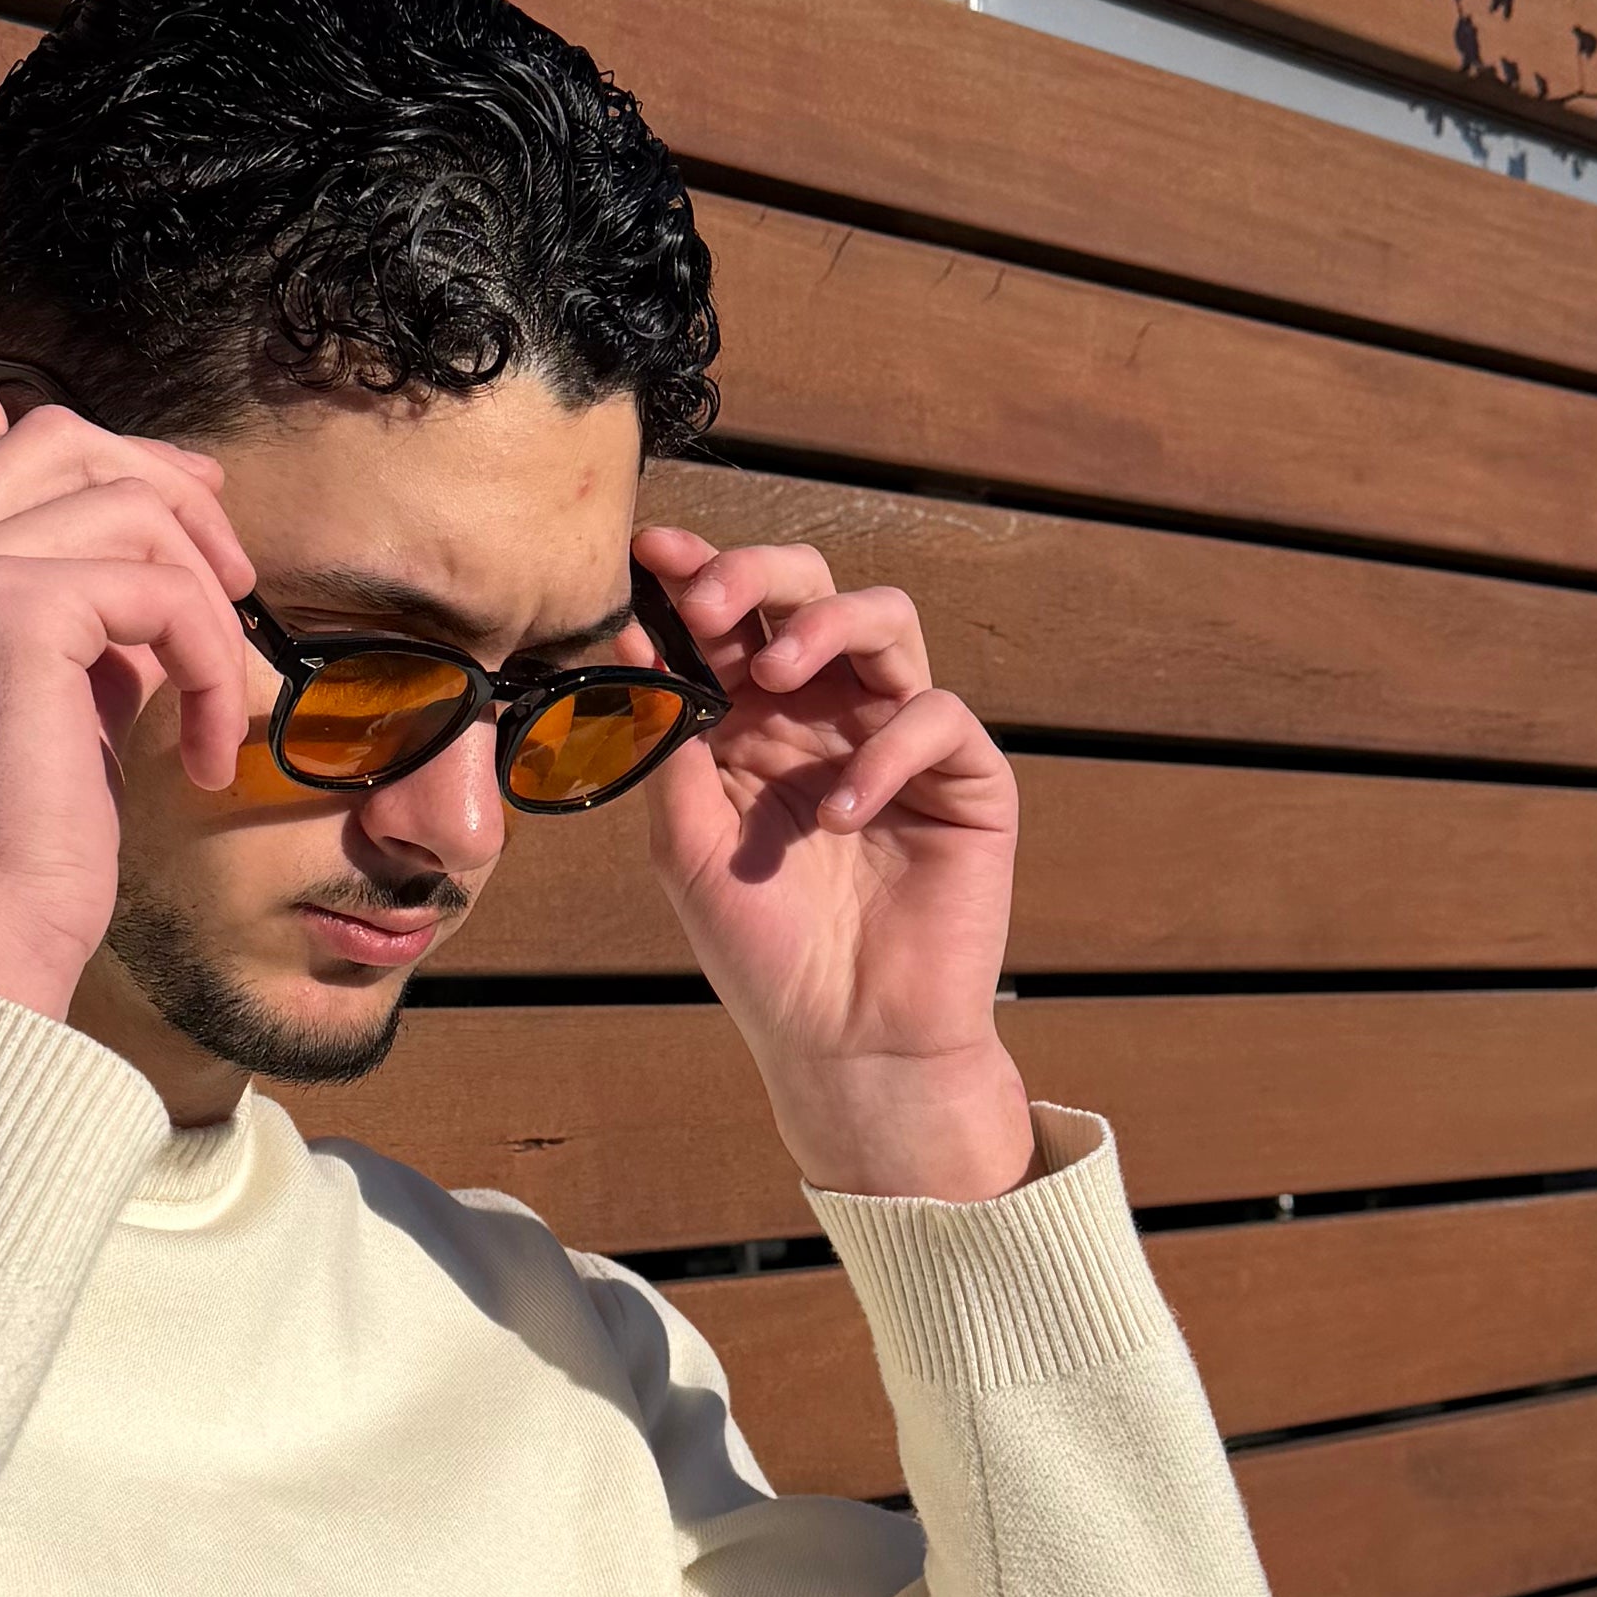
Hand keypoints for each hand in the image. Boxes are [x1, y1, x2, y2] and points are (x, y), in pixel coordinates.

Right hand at [0, 391, 257, 1023]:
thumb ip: (83, 618)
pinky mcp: (4, 610)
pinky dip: (204, 658)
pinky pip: (158, 587)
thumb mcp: (47, 701)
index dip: (125, 467)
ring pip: (126, 507)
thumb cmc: (13, 853)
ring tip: (209, 707)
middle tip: (235, 588)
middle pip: (62, 439)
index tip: (203, 515)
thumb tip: (172, 557)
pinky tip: (199, 752)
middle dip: (174, 496)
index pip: (16, 453)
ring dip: (202, 604)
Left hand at [638, 525, 1032, 1198]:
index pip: (732, 620)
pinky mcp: (966, 779)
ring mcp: (899, 739)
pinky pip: (937, 718)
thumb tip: (630, 636)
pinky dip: (886, 752)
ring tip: (775, 679)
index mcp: (754, 721)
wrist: (847, 1043)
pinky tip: (841, 816)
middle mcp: (827, 714)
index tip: (650, 552)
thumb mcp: (686, 844)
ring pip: (887, 621)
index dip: (696, 573)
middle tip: (712, 601)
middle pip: (812, 590)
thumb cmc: (762, 952)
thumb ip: (667, 741)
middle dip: (759, 574)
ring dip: (827, 625)